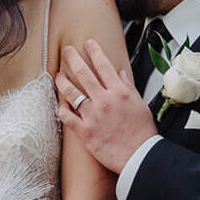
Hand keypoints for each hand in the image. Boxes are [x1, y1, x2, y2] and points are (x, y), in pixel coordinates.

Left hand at [56, 40, 156, 173]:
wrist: (139, 156)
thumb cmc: (142, 132)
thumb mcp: (140, 104)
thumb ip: (128, 86)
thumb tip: (120, 72)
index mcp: (119, 92)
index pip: (104, 65)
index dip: (94, 51)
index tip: (87, 43)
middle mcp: (104, 100)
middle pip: (83, 73)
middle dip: (72, 58)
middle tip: (66, 50)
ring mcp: (93, 116)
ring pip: (71, 92)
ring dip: (62, 81)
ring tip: (58, 75)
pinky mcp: (85, 131)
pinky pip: (67, 116)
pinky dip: (61, 107)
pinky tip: (60, 102)